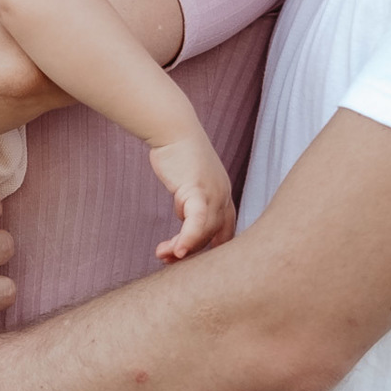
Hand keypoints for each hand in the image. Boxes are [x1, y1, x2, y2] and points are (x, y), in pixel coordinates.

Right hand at [150, 133, 235, 262]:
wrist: (173, 128)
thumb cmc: (177, 152)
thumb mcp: (190, 179)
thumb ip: (192, 198)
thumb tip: (184, 215)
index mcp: (223, 194)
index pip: (227, 230)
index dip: (213, 248)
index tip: (195, 261)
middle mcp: (223, 195)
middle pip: (213, 235)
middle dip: (191, 252)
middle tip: (169, 260)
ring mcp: (214, 193)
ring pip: (204, 232)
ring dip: (182, 248)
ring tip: (164, 255)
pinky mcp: (198, 189)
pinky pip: (197, 221)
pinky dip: (188, 238)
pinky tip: (177, 251)